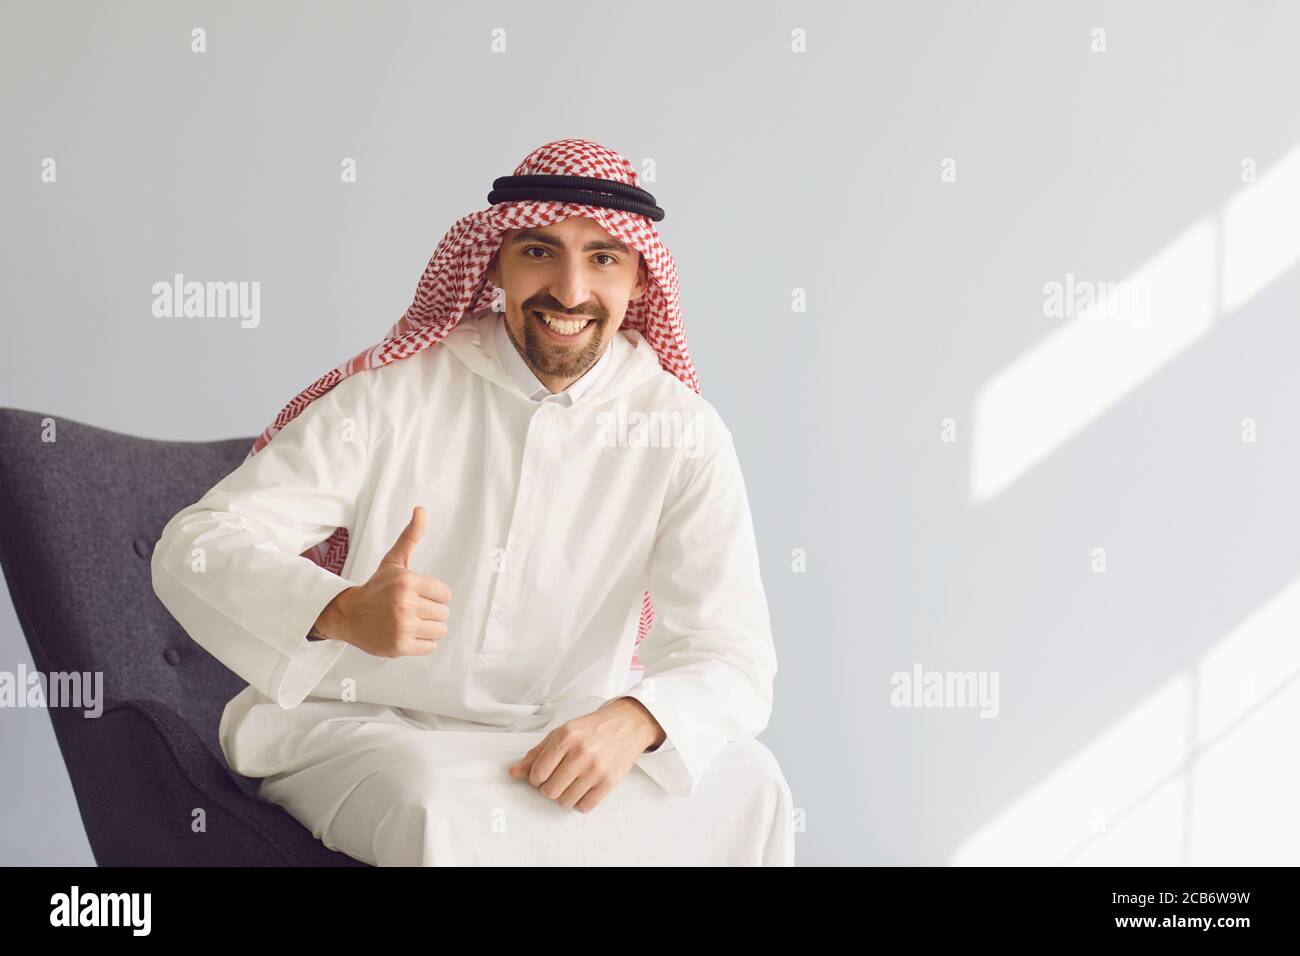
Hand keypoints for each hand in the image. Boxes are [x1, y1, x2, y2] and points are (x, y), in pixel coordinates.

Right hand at [313, 505, 451, 657]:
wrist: (348, 615)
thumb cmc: (376, 588)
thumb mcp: (394, 561)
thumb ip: (411, 536)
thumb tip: (421, 509)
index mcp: (407, 581)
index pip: (446, 594)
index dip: (434, 595)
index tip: (416, 595)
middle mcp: (405, 604)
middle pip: (444, 613)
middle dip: (430, 612)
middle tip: (410, 610)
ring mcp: (402, 627)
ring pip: (440, 631)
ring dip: (428, 629)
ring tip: (409, 622)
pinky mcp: (399, 646)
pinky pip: (429, 647)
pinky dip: (421, 643)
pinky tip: (406, 634)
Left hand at [507, 698, 661, 812]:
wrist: (625, 725)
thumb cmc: (591, 730)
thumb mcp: (561, 733)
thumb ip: (536, 753)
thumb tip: (513, 772)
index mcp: (565, 737)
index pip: (537, 773)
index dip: (536, 778)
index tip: (543, 774)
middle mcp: (580, 753)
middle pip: (549, 791)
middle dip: (549, 788)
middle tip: (557, 778)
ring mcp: (596, 769)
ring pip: (565, 801)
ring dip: (564, 796)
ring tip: (571, 783)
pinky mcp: (609, 782)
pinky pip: (584, 807)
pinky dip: (579, 802)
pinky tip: (583, 789)